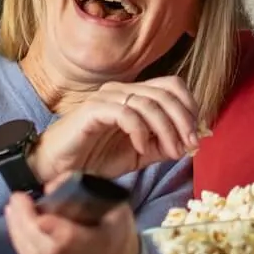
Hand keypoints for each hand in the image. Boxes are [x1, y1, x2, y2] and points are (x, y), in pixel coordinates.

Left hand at [4, 184, 140, 253]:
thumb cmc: (114, 229)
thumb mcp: (114, 204)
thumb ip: (86, 192)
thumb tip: (52, 186)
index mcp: (105, 246)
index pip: (76, 242)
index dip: (56, 230)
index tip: (40, 216)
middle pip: (48, 252)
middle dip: (27, 224)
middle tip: (17, 199)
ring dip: (19, 232)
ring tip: (12, 209)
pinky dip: (21, 246)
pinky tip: (16, 227)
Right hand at [28, 76, 200, 184]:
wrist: (58, 168)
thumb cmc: (95, 158)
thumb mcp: (139, 154)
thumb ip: (162, 146)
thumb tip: (189, 145)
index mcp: (134, 95)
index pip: (172, 86)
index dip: (189, 107)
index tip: (195, 135)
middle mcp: (122, 90)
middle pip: (165, 92)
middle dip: (183, 120)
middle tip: (190, 145)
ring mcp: (107, 98)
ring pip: (149, 103)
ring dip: (165, 130)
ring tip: (168, 153)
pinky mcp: (93, 109)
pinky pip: (126, 114)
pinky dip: (140, 132)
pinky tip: (141, 148)